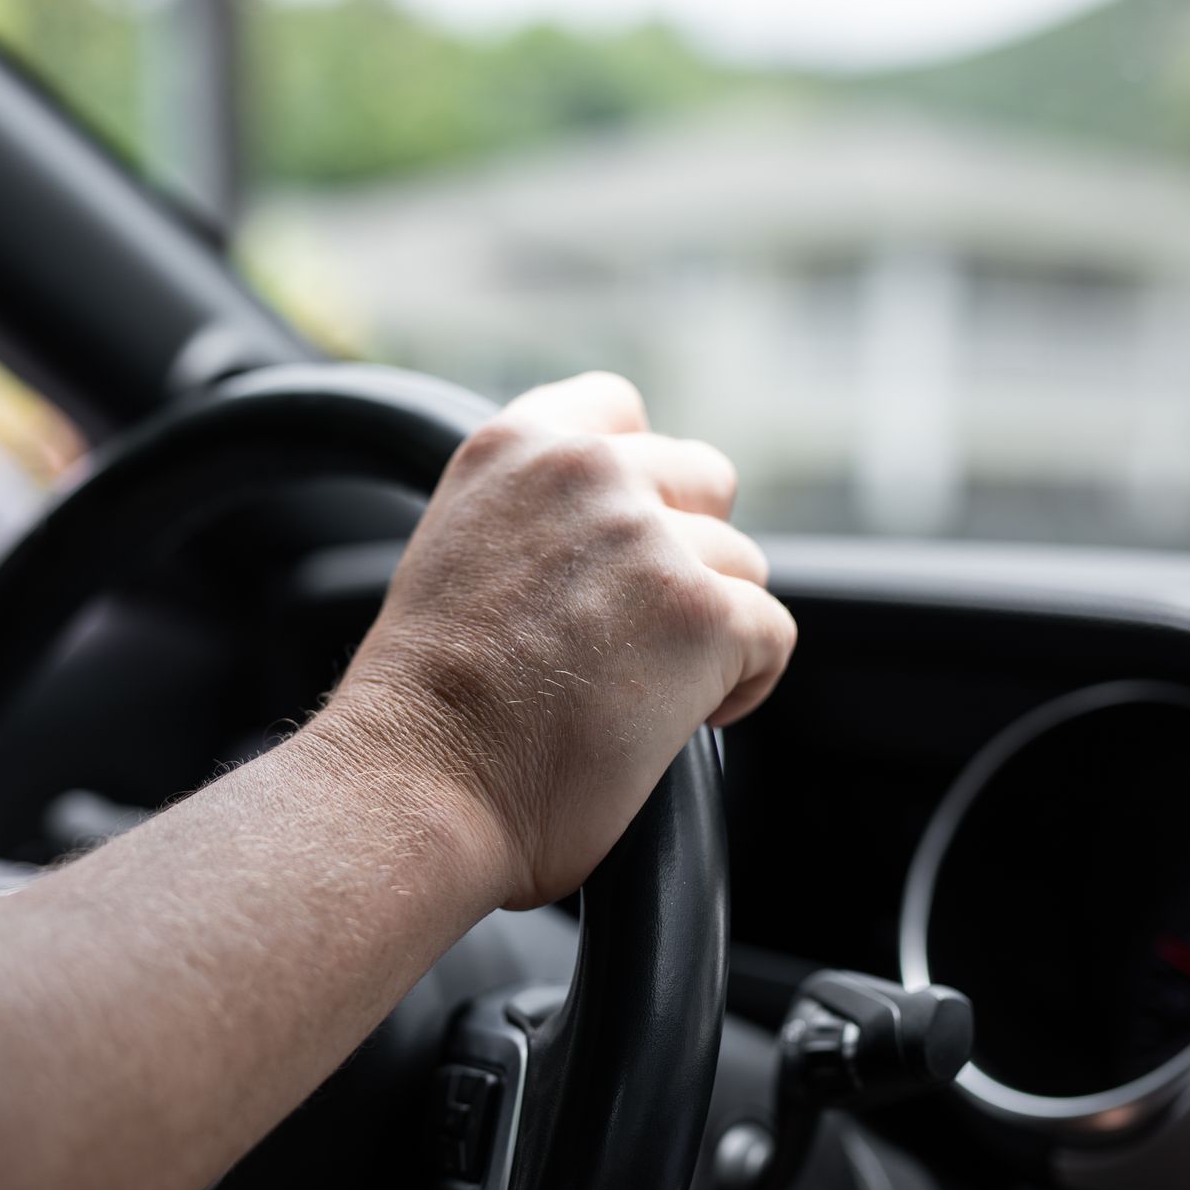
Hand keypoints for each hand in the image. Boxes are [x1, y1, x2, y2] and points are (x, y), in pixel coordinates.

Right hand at [324, 372, 795, 908]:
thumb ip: (532, 518)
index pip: (618, 407)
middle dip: (686, 552)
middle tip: (635, 630)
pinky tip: (678, 720)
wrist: (417, 782)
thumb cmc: (422, 707)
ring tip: (641, 689)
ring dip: (706, 628)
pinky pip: (771, 635)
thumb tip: (606, 546)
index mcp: (514, 446)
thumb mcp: (455, 554)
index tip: (618, 550)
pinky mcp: (704, 613)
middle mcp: (586, 470)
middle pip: (703, 479)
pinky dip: (741, 684)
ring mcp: (649, 537)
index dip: (637, 484)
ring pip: (742, 565)